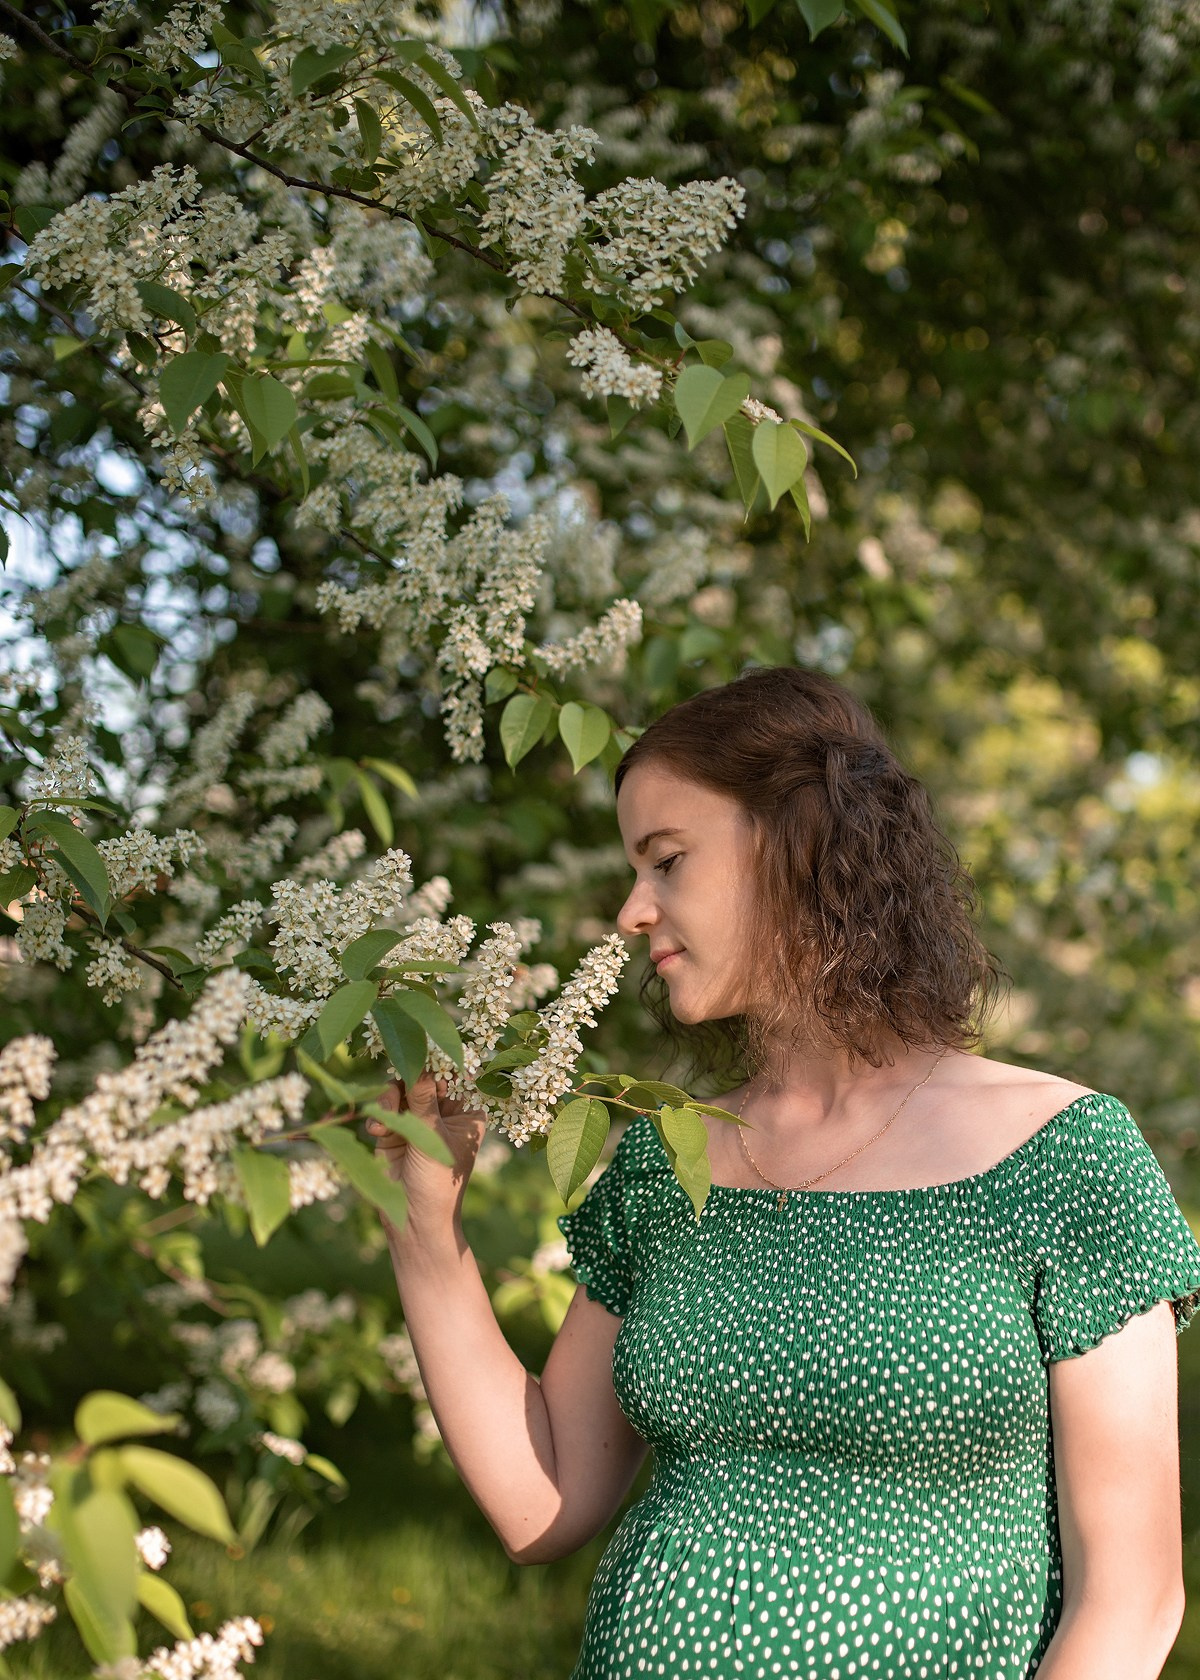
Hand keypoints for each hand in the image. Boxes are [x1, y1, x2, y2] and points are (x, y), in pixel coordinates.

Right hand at [365, 1069, 488, 1232]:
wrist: (413, 1220)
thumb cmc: (437, 1181)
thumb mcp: (432, 1136)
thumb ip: (423, 1098)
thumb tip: (420, 1062)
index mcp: (468, 1110)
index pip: (457, 1074)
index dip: (440, 1060)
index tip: (421, 1046)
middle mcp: (444, 1110)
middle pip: (425, 1075)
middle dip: (409, 1079)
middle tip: (398, 1084)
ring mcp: (418, 1118)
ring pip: (400, 1088)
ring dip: (389, 1099)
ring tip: (383, 1122)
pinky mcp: (394, 1129)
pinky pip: (384, 1106)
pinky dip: (379, 1114)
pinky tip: (377, 1131)